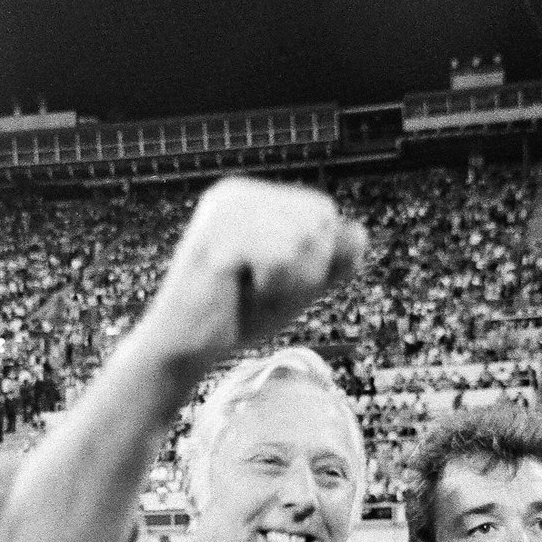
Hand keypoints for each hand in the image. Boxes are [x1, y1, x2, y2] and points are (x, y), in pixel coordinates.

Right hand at [149, 177, 367, 371]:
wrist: (183, 347)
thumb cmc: (239, 315)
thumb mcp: (296, 283)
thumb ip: (331, 260)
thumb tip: (358, 233)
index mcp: (251, 197)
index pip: (322, 210)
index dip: (319, 257)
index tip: (277, 279)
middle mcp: (236, 194)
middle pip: (319, 219)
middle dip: (307, 269)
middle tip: (264, 289)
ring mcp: (223, 212)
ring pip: (303, 239)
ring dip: (289, 282)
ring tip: (252, 291)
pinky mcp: (217, 238)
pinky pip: (280, 257)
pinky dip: (272, 287)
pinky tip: (241, 293)